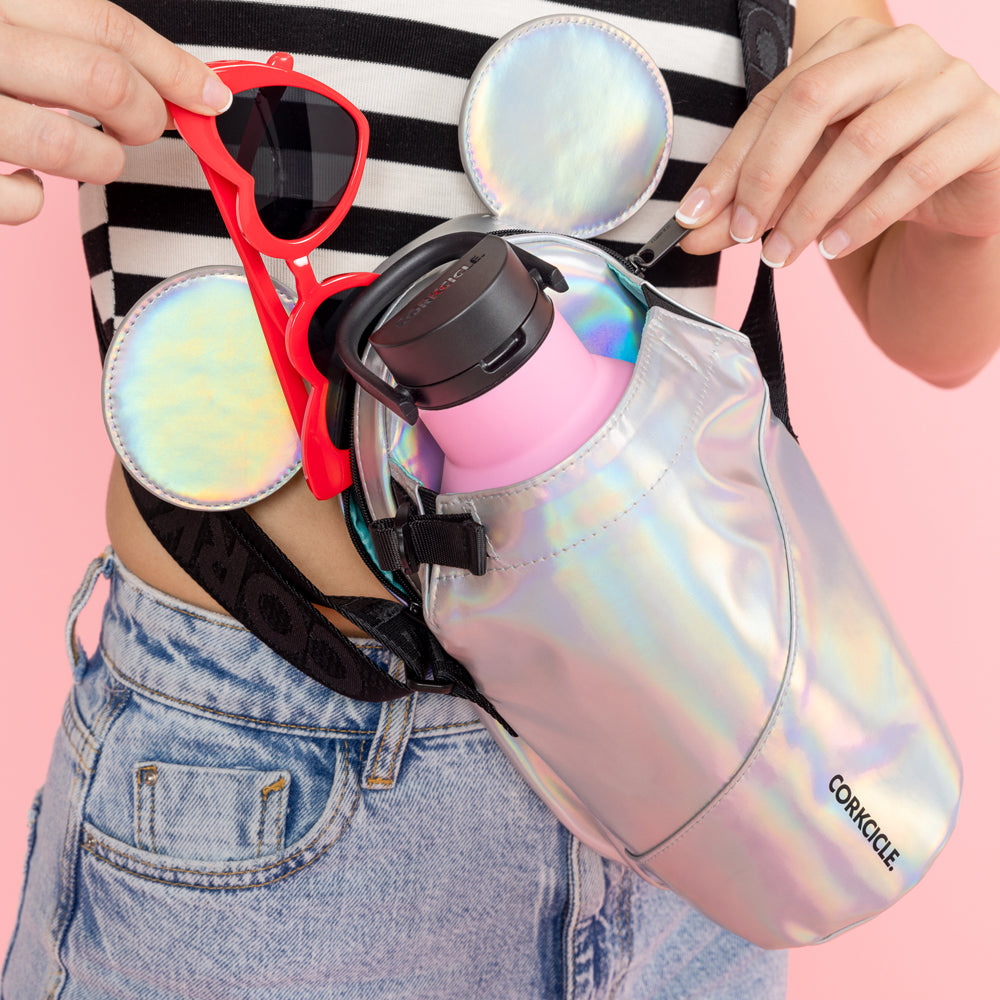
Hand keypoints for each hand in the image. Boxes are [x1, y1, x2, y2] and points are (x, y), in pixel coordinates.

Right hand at [0, 0, 230, 224]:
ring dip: (101, 163)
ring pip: (67, 147)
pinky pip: (18, 200)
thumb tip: (156, 77)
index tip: (209, 96)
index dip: (170, 65)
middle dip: (143, 114)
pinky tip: (25, 181)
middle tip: (141, 126)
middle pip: (100, 79)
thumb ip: (53, 30)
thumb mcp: (0, 17)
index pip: (101, 23)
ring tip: (92, 156)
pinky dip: (34, 200)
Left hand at [674, 18, 999, 268]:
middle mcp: (901, 49)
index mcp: (849, 46)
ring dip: (811, 208)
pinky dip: (865, 217)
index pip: (775, 99)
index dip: (729, 161)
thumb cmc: (873, 179)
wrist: (958, 196)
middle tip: (741, 234)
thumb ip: (751, 204)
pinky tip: (834, 247)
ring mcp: (949, 83)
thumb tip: (690, 234)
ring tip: (782, 255)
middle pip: (814, 99)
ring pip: (864, 141)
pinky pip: (916, 172)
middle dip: (766, 175)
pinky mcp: (983, 128)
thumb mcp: (803, 188)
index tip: (694, 217)